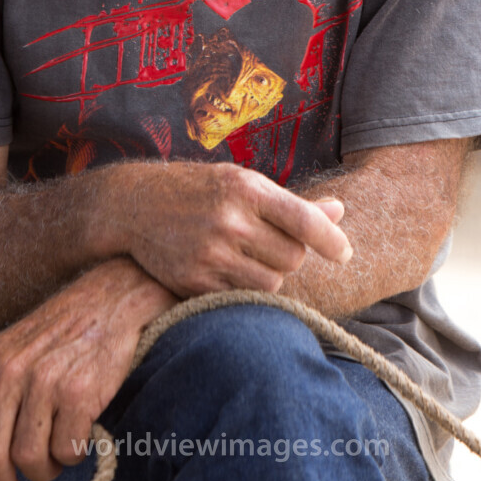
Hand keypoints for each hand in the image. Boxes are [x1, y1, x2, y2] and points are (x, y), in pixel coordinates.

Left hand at [0, 257, 173, 480]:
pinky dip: (73, 453)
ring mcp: (43, 382)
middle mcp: (9, 371)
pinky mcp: (77, 394)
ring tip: (57, 450)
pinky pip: (66, 452)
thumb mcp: (17, 350)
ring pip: (30, 460)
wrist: (112, 297)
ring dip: (45, 468)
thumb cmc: (65, 331)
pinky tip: (81, 431)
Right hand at [100, 160, 351, 295]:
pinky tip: (229, 270)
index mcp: (245, 188)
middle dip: (291, 255)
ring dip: (270, 275)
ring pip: (271, 283)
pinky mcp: (194, 281)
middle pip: (292, 258)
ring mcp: (210, 254)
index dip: (331, 240)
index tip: (345, 254)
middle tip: (271, 244)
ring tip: (250, 257)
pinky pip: (241, 297)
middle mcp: (229, 220)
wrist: (134, 204)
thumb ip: (290, 203)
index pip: (303, 219)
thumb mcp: (243, 183)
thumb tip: (339, 212)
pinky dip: (244, 289)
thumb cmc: (200, 190)